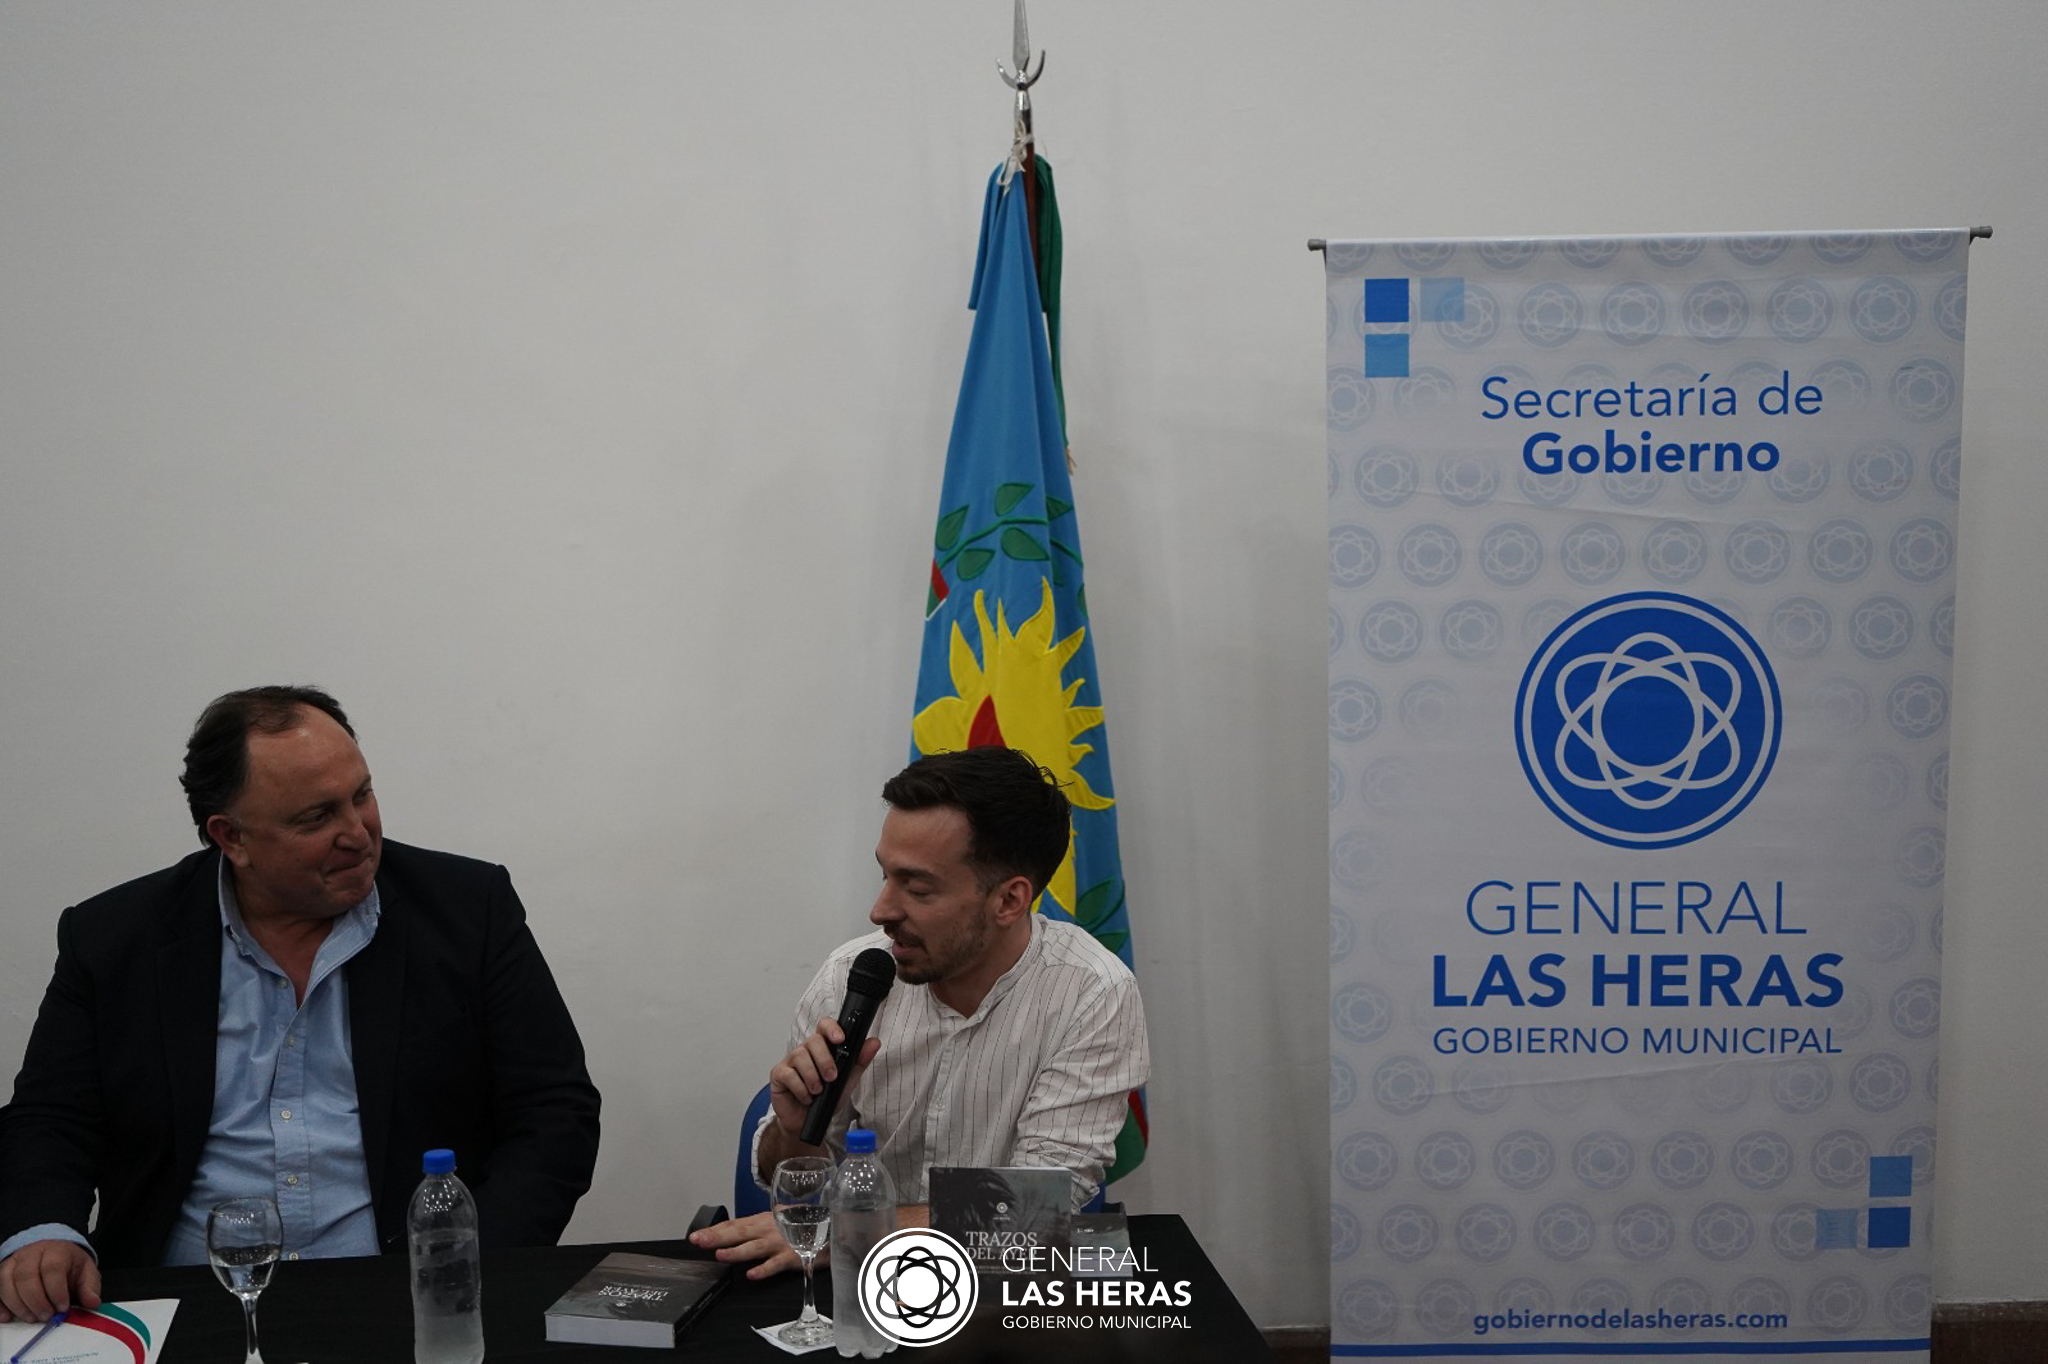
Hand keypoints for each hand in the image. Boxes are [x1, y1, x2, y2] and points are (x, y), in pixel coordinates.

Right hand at [0, 1239, 100, 1322]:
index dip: (56, 1290)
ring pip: (7, 1280)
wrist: (53, 1250)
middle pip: (26, 1275)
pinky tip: (7, 1317)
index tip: (62, 1308)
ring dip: (17, 1303)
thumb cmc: (69, 1264)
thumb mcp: (86, 1272)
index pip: (52, 1268)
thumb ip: (90, 1287)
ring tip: (31, 1318)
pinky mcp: (2, 1271)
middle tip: (45, 1317)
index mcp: (56, 1251)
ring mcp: (14, 1261)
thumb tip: (93, 1303)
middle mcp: (32, 1253)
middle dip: (35, 1300)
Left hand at [687, 1211, 801, 1279]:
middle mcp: (768, 1230)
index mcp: (762, 1221)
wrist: (830, 1228)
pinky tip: (752, 1275)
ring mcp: (780, 1243)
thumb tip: (733, 1232)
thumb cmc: (800, 1226)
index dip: (714, 1230)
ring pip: (754, 1248)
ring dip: (737, 1252)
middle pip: (740, 1233)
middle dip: (718, 1237)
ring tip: (720, 1256)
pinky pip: (776, 1264)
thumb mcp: (776, 1222)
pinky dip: (764, 1269)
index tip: (696, 1236)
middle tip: (699, 1241)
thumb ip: (757, 1227)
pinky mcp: (793, 1256)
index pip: (734, 1225)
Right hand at [767, 1019, 881, 1140]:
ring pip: (800, 1055)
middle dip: (825, 1060)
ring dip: (812, 1076)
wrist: (807, 1123)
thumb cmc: (826, 1100)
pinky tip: (807, 1097)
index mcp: (822, 1047)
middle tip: (832, 1077)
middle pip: (813, 1040)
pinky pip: (788, 1074)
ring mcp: (790, 1061)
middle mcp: (805, 1050)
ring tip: (818, 1091)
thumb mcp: (847, 1081)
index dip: (831, 1028)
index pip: (825, 1026)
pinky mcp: (779, 1074)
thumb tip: (874, 1042)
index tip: (840, 1039)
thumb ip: (859, 1062)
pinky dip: (800, 1088)